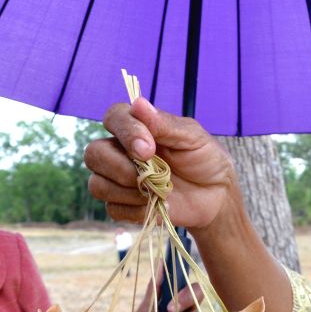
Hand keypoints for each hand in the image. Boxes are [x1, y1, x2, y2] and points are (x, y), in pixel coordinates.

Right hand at [86, 98, 236, 228]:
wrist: (216, 196)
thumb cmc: (205, 159)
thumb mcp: (193, 138)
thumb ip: (164, 124)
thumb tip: (138, 102)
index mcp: (137, 127)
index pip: (113, 118)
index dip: (125, 133)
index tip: (148, 149)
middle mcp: (121, 151)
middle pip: (94, 154)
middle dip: (119, 167)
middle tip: (149, 175)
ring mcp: (119, 180)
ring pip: (97, 184)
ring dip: (127, 191)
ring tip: (158, 190)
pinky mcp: (123, 205)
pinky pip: (112, 209)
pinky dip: (135, 209)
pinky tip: (156, 204)